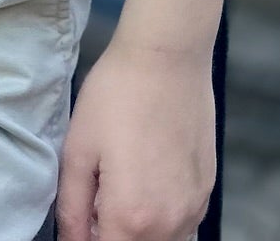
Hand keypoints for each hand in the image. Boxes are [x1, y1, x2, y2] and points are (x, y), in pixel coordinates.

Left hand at [55, 33, 216, 240]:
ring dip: (139, 228)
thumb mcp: (78, 150)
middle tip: (99, 195)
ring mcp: (193, 210)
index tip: (84, 214)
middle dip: (112, 232)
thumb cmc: (116, 96)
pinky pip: (181, 224)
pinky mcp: (207, 191)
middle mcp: (169, 225)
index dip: (87, 238)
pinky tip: (149, 176)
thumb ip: (72, 210)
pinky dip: (162, 216)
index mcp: (131, 218)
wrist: (167, 57)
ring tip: (124, 182)